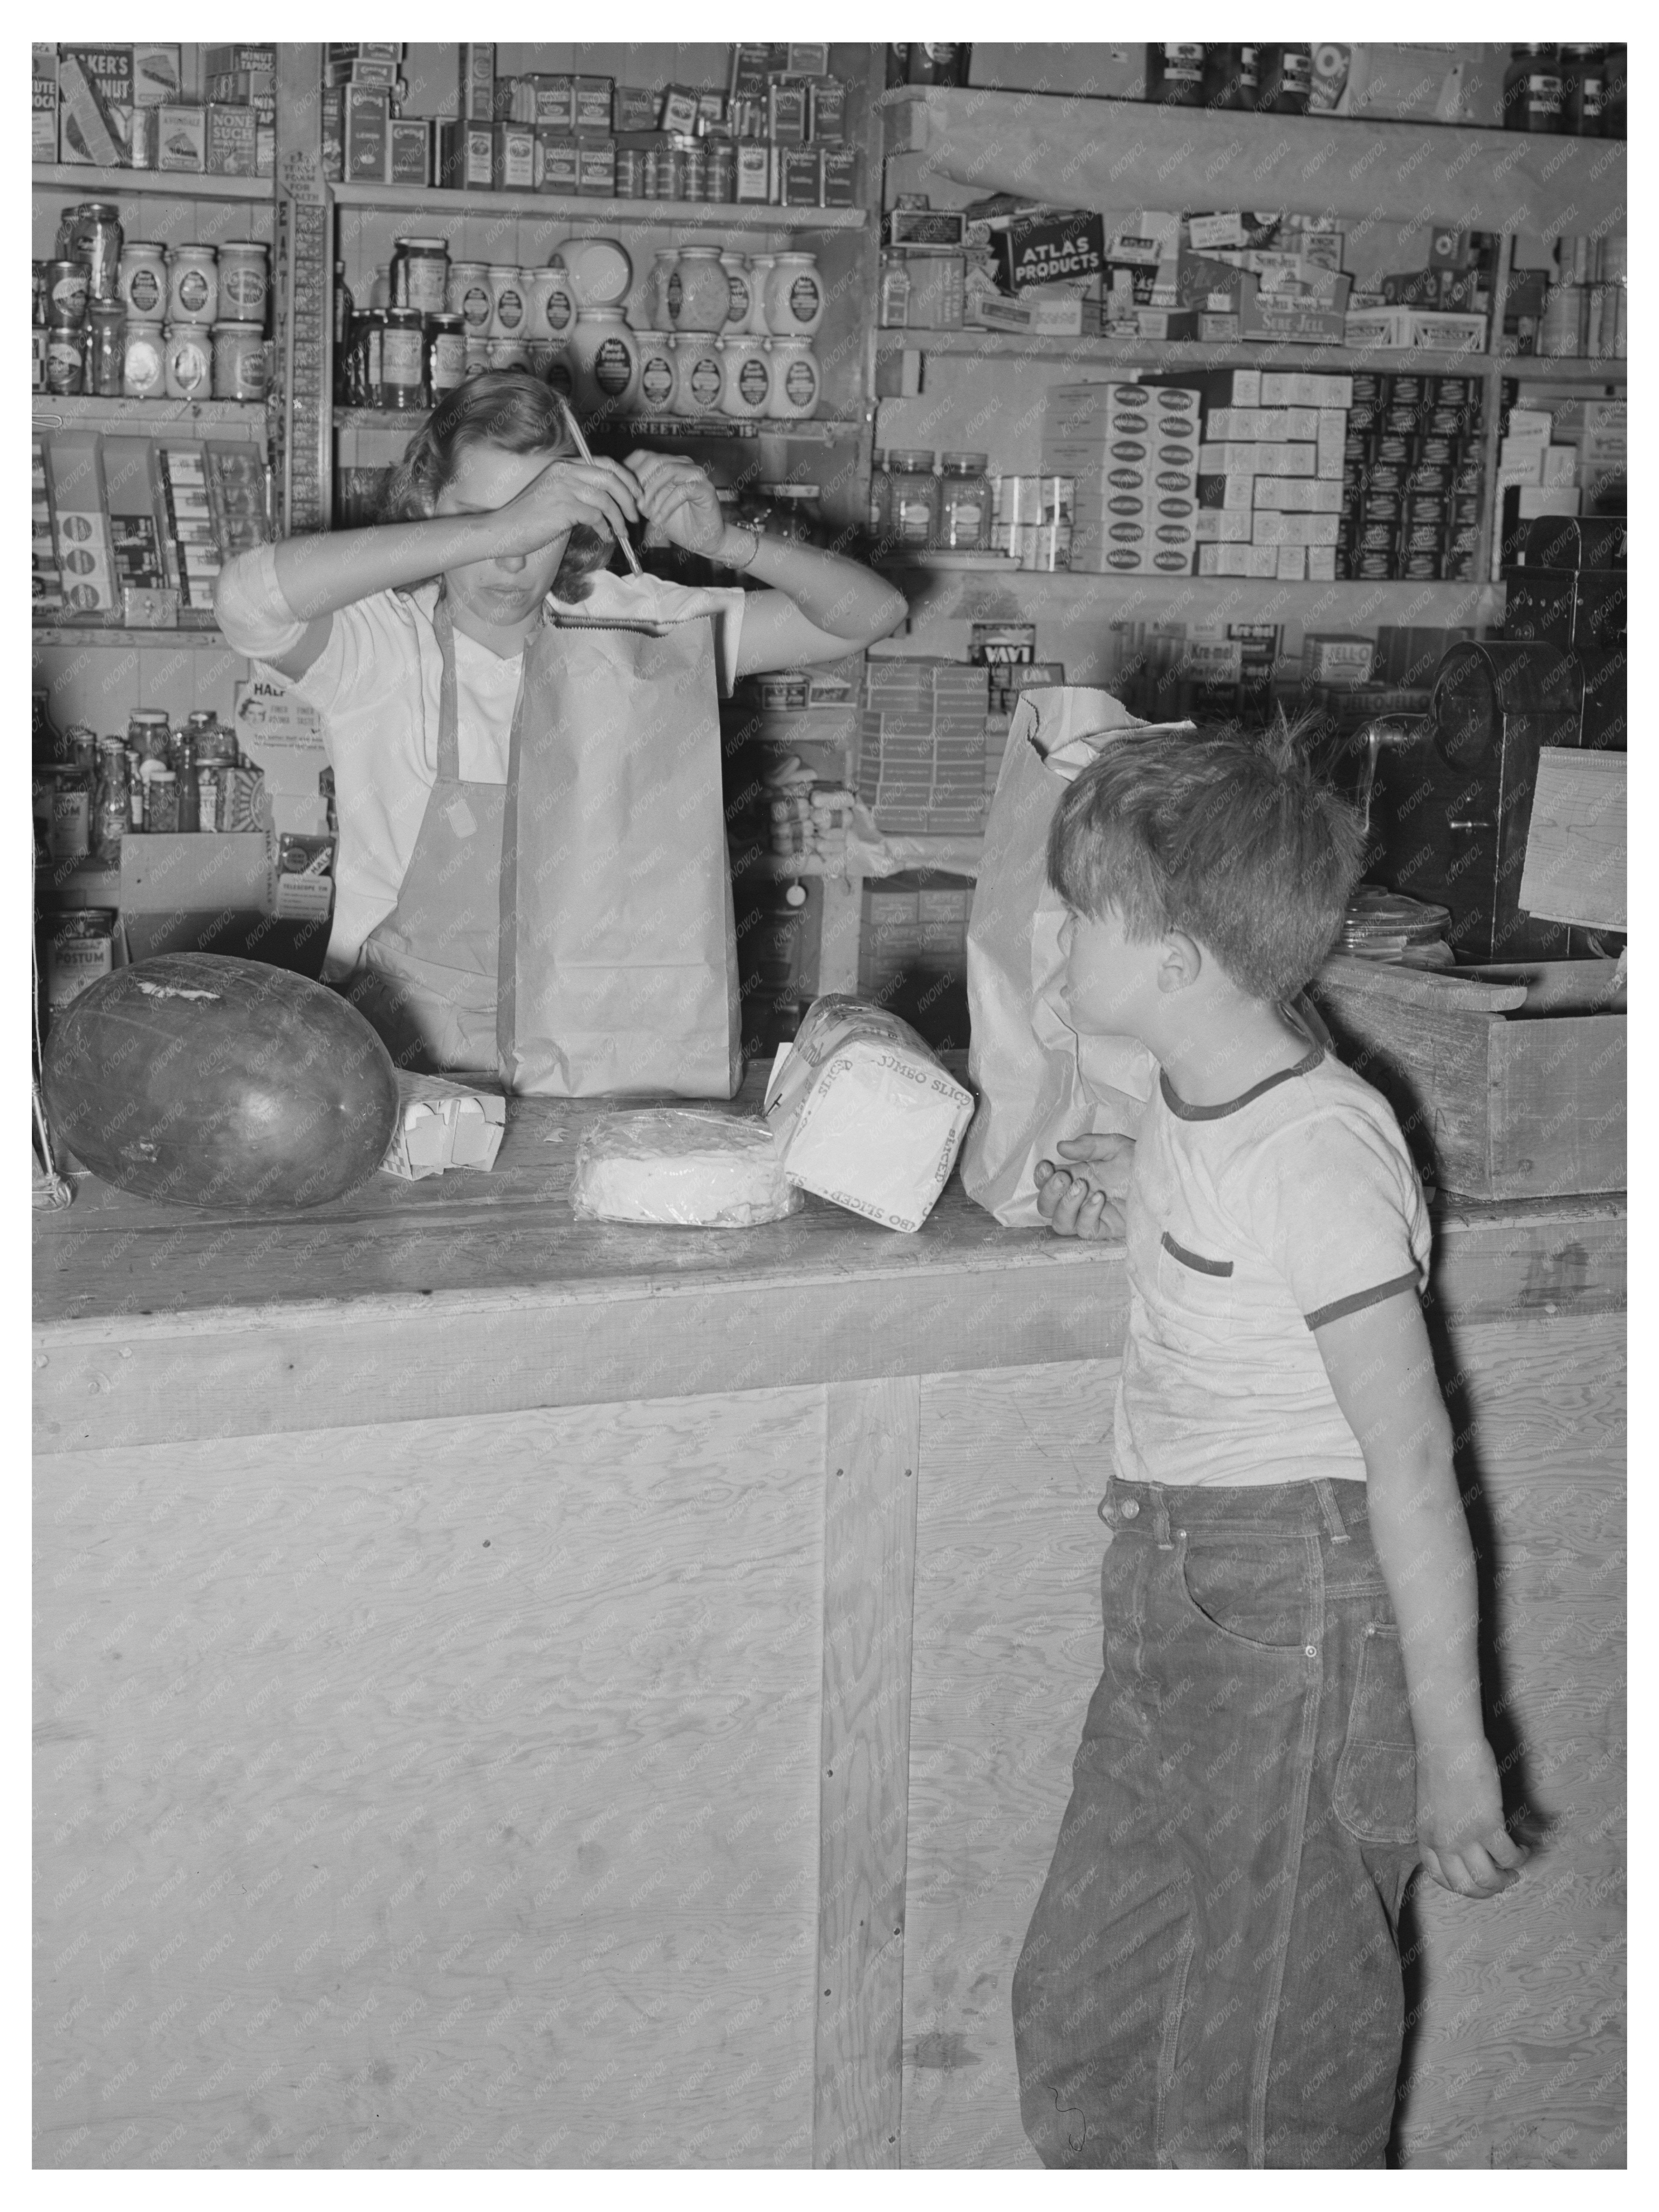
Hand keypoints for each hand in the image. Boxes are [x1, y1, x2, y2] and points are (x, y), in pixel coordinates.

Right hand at [495, 455, 640, 560]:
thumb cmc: (529, 518)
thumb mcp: (555, 496)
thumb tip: (607, 503)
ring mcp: (564, 487)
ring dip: (618, 518)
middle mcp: (565, 471)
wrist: (504, 529)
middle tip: (634, 516)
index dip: (626, 477)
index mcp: (564, 465)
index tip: (637, 493)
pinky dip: (605, 528)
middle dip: (628, 497)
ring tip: (621, 532)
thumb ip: (578, 492)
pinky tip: (605, 536)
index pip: (604, 463)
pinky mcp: (564, 506)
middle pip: (610, 477)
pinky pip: (595, 516)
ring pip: (605, 499)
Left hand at [626, 451, 725, 555]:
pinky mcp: (705, 489)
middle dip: (640, 483)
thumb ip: (639, 495)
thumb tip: (620, 489)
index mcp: (669, 464)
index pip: (644, 455)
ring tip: (645, 512)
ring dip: (652, 493)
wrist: (705, 540)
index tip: (622, 493)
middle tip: (633, 504)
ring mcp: (696, 475)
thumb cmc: (679, 523)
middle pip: (654, 460)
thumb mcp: (651, 507)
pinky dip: (666, 507)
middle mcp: (683, 464)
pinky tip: (658, 520)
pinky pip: (682, 491)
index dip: (630, 472)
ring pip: (668, 471)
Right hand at [1034, 1135, 1134, 1239]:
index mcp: (1077, 1176)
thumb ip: (1089, 1145)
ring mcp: (1090, 1216)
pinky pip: (1084, 1230)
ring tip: (1082, 1187)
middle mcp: (1079, 1198)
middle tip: (1064, 1178)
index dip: (1040, 1177)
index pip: (1046, 1182)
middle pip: (1046, 1206)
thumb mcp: (1116, 1147)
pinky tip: (1099, 1198)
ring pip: (1060, 1223)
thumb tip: (1061, 1147)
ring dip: (1065, 1205)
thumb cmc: (1142, 1163)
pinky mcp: (1105, 1229)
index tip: (1047, 1166)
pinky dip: (1087, 1214)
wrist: (1167, 1182)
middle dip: (1049, 1192)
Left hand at [1415, 1738, 1529, 1898]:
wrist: (1447, 1741)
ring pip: (1488, 1880)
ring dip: (1505, 1880)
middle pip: (1465, 1886)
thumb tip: (1464, 1838)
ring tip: (1514, 1870)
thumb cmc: (1440, 1762)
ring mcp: (1464, 1836)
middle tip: (1501, 1880)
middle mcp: (1442, 1841)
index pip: (1438, 1876)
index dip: (1459, 1884)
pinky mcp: (1487, 1825)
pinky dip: (1520, 1858)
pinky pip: (1509, 1857)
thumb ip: (1443, 1824)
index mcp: (1426, 1834)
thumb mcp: (1432, 1803)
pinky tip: (1524, 1849)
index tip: (1473, 1880)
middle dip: (1486, 1890)